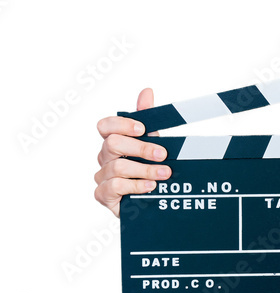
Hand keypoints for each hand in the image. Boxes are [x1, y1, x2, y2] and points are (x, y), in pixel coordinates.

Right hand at [94, 88, 171, 217]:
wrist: (153, 201)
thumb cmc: (150, 169)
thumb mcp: (154, 142)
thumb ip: (148, 118)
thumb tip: (147, 91)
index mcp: (114, 141)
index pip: (105, 125)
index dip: (122, 125)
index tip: (143, 129)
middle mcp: (105, 157)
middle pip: (113, 144)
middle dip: (141, 148)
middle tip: (163, 155)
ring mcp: (102, 176)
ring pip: (117, 167)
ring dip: (145, 170)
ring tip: (164, 174)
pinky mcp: (103, 195)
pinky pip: (114, 186)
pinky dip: (136, 186)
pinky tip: (150, 186)